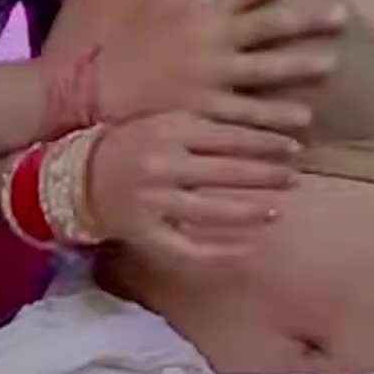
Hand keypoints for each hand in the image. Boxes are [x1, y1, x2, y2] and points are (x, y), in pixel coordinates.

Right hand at [86, 111, 298, 262]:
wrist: (80, 176)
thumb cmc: (132, 143)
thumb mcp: (165, 121)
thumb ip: (206, 125)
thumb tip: (262, 132)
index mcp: (168, 129)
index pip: (229, 137)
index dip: (266, 144)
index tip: (294, 148)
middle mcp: (162, 164)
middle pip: (227, 173)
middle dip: (266, 177)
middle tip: (292, 179)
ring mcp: (153, 202)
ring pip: (213, 211)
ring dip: (251, 212)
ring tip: (278, 210)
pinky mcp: (146, 234)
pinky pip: (190, 249)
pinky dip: (223, 251)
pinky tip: (249, 247)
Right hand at [90, 0, 340, 133]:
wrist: (99, 85)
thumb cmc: (131, 35)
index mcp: (202, 7)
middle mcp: (212, 38)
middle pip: (269, 24)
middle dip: (308, 17)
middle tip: (343, 13)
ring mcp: (211, 75)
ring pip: (266, 69)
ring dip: (301, 66)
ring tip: (332, 63)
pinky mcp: (206, 109)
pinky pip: (249, 113)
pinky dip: (277, 117)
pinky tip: (304, 121)